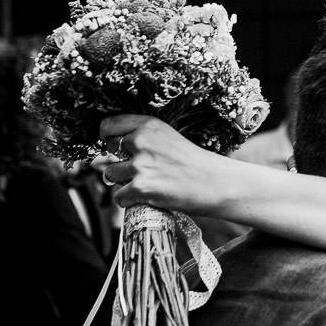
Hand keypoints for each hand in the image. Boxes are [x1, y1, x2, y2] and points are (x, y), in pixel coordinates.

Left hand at [98, 115, 221, 214]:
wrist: (216, 183)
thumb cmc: (194, 163)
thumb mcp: (169, 138)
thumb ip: (143, 138)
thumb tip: (112, 147)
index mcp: (149, 125)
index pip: (108, 125)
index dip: (109, 138)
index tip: (116, 147)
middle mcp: (142, 141)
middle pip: (108, 152)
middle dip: (119, 161)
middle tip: (139, 170)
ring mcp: (140, 165)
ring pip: (110, 175)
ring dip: (123, 182)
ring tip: (146, 184)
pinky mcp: (141, 187)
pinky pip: (118, 196)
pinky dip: (129, 200)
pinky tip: (146, 198)